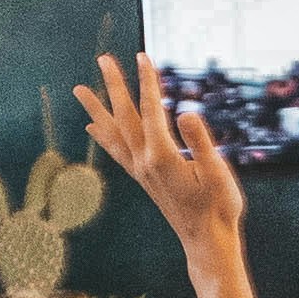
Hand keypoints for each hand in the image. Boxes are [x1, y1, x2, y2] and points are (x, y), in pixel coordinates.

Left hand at [77, 50, 248, 260]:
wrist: (207, 240)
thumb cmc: (218, 208)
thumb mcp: (217, 174)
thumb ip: (200, 143)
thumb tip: (185, 113)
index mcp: (162, 156)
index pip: (151, 110)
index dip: (148, 81)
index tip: (143, 56)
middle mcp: (145, 162)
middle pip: (125, 116)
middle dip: (114, 86)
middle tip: (103, 59)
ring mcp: (140, 171)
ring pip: (114, 133)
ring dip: (97, 109)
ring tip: (80, 90)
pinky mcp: (142, 178)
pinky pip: (117, 151)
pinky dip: (104, 136)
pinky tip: (94, 127)